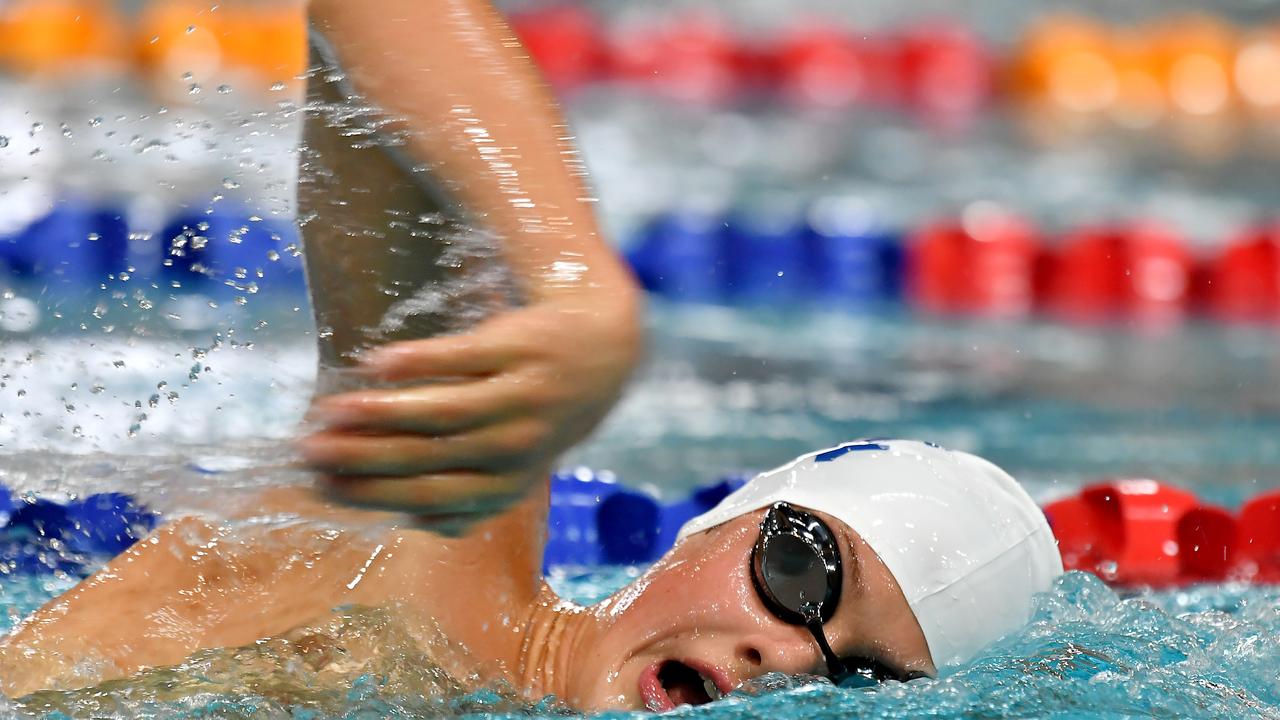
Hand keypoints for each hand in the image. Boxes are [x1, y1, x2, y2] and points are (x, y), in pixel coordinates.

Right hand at [297, 287, 642, 516]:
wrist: (601, 353)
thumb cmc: (533, 417)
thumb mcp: (510, 470)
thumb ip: (461, 497)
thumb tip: (394, 521)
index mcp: (504, 487)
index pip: (427, 499)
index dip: (372, 496)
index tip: (320, 487)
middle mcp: (515, 448)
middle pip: (429, 458)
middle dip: (363, 458)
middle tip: (309, 450)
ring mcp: (522, 397)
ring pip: (444, 412)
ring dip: (383, 412)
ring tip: (332, 409)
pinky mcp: (521, 348)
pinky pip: (464, 357)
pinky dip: (418, 363)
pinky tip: (376, 364)